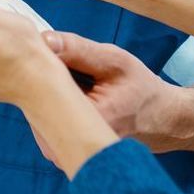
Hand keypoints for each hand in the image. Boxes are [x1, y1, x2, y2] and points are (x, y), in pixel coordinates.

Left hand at [44, 33, 179, 151]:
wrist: (159, 118)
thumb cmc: (139, 88)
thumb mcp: (113, 61)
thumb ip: (77, 49)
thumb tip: (44, 39)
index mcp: (85, 122)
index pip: (40, 89)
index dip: (43, 67)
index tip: (58, 56)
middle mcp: (69, 147)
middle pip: (34, 102)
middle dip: (45, 80)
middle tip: (73, 70)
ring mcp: (61, 155)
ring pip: (36, 111)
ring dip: (48, 93)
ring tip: (77, 84)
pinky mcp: (58, 153)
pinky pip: (42, 121)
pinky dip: (52, 105)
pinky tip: (73, 96)